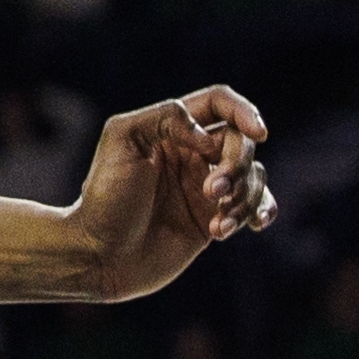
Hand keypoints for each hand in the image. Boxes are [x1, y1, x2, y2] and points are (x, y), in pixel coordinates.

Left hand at [66, 85, 277, 298]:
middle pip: (241, 142)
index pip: (219, 103)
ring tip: (218, 224)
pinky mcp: (213, 218)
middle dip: (237, 165)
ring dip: (245, 197)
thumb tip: (208, 135)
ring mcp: (206, 187)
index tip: (258, 132)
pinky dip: (259, 211)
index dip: (243, 110)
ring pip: (253, 175)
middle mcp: (193, 153)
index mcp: (171, 128)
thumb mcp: (122, 141)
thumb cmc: (104, 198)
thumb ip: (165, 118)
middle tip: (212, 192)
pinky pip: (254, 205)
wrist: (99, 255)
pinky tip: (249, 226)